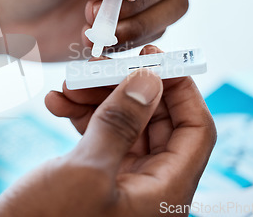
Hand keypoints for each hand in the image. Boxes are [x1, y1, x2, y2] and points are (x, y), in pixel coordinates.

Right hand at [0, 45, 215, 215]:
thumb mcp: (86, 170)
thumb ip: (121, 123)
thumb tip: (149, 81)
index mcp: (164, 193)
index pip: (195, 130)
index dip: (181, 90)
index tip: (155, 59)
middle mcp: (149, 187)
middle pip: (157, 122)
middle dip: (127, 88)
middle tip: (100, 66)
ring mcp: (122, 182)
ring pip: (125, 125)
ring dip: (98, 99)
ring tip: (68, 85)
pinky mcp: (97, 178)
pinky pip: (100, 136)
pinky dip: (80, 116)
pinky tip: (57, 103)